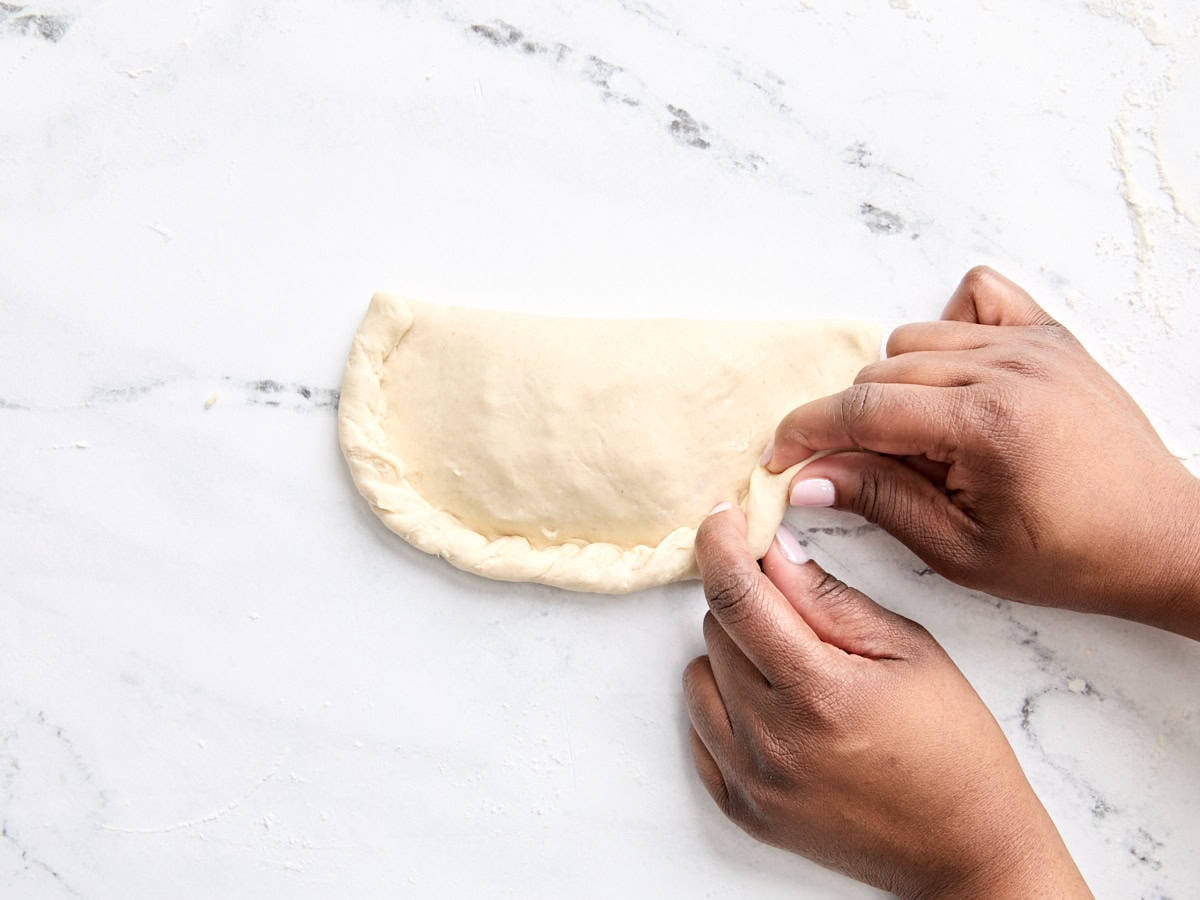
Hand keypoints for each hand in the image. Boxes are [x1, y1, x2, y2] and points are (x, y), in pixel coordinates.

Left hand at [684, 507, 1089, 896]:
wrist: (966, 848)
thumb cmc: (952, 744)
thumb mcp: (908, 651)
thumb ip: (830, 599)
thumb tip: (773, 552)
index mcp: (818, 692)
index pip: (736, 596)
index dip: (721, 544)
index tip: (724, 518)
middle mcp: (771, 740)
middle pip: (717, 630)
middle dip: (750, 602)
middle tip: (797, 610)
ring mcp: (751, 780)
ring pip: (700, 675)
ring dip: (733, 654)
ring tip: (793, 668)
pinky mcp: (742, 809)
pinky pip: (700, 729)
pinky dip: (725, 703)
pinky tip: (775, 707)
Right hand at [765, 266, 1199, 636]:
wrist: (1163, 539)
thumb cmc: (1072, 557)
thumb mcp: (962, 551)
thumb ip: (881, 502)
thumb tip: (809, 477)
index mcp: (987, 424)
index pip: (864, 408)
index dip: (806, 433)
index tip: (779, 459)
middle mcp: (1009, 367)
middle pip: (881, 373)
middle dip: (851, 423)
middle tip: (863, 472)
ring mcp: (1034, 343)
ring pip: (915, 340)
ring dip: (895, 386)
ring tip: (920, 439)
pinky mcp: (1052, 336)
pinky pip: (976, 298)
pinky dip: (948, 330)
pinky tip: (953, 379)